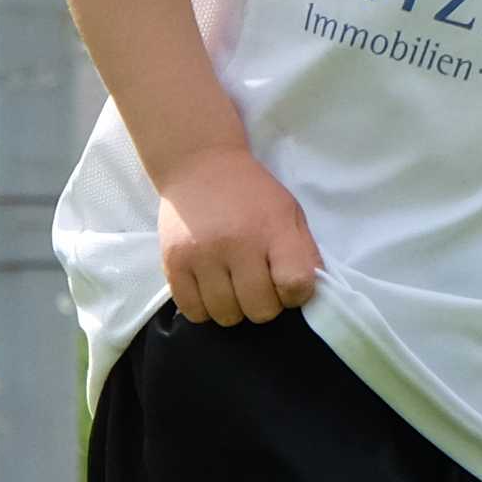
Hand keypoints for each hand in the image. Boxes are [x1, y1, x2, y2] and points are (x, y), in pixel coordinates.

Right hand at [158, 146, 319, 323]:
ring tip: (232, 286)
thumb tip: (308, 293)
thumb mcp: (290, 212)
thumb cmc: (252, 194)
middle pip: (260, 310)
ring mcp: (202, 256)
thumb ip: (304, 253)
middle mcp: (236, 245)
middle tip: (258, 284)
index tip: (287, 284)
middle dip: (265, 304)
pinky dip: (205, 309)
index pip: (295, 285)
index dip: (296, 295)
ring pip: (226, 316)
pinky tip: (210, 289)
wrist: (200, 166)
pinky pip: (193, 312)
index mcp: (273, 230)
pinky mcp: (173, 264)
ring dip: (234, 308)